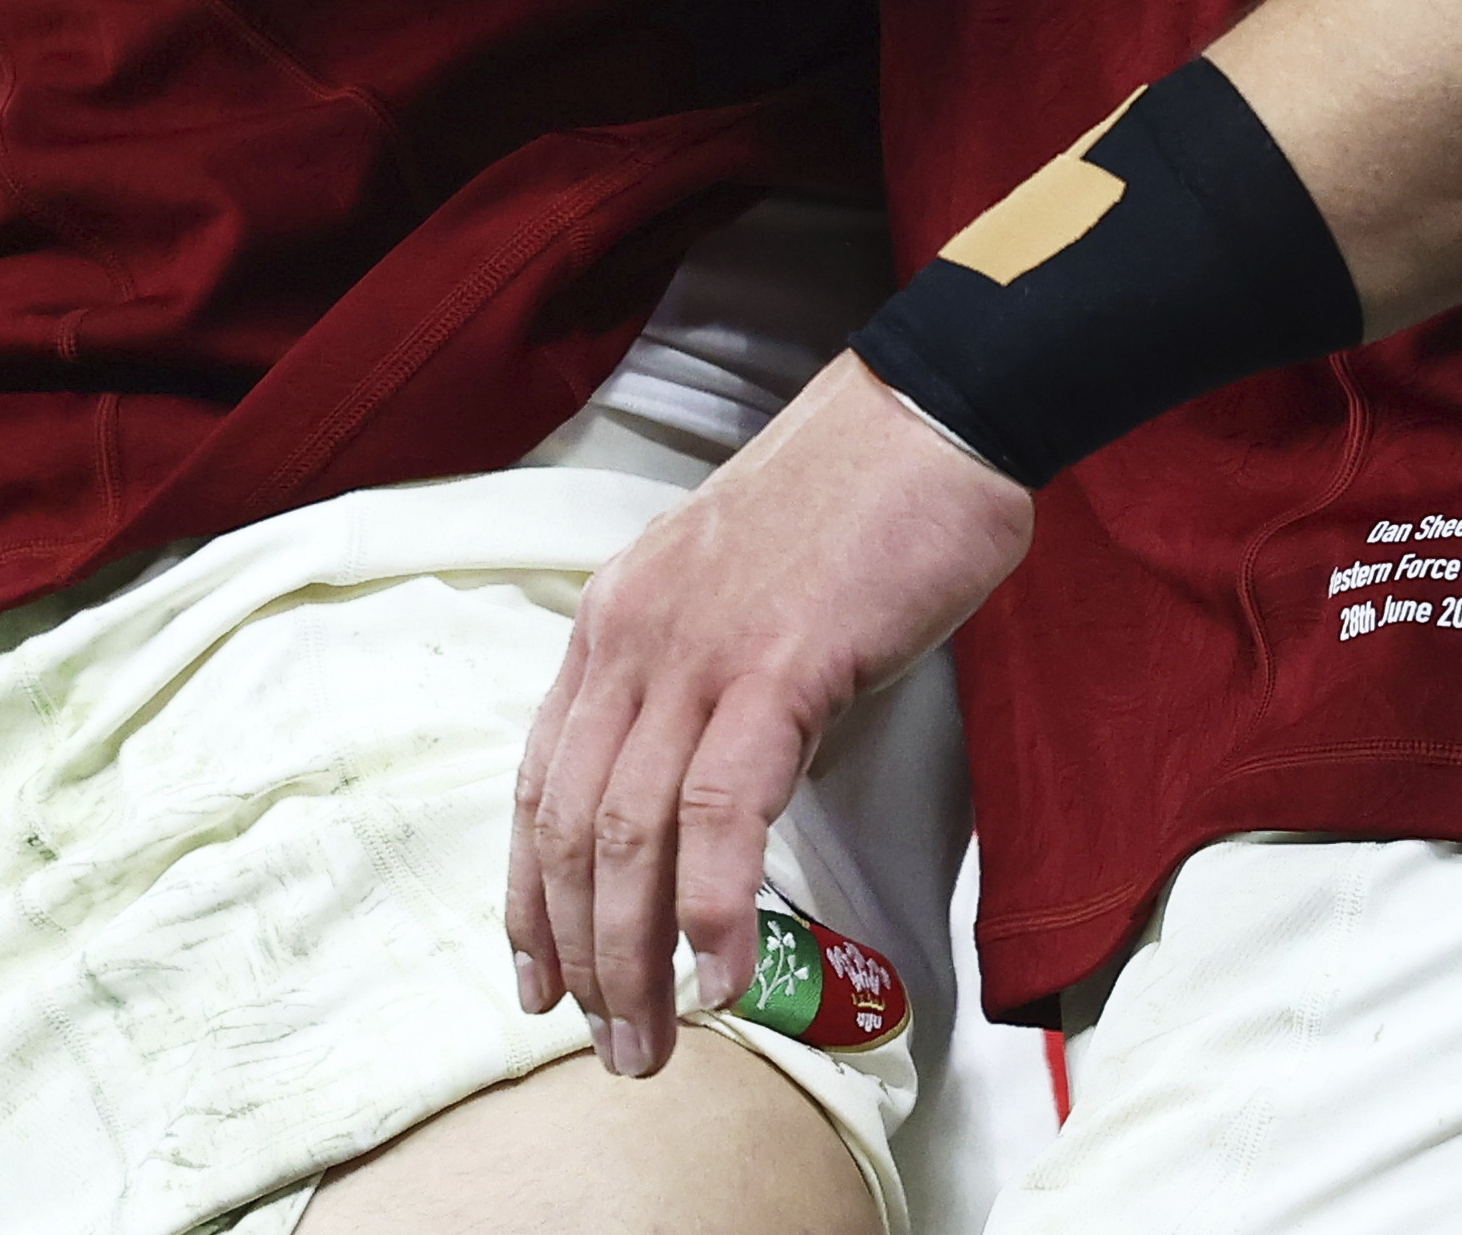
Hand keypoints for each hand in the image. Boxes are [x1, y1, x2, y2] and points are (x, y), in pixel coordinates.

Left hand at [507, 352, 1035, 1080]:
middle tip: (604, 1047)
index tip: (535, 981)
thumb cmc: (856, 507)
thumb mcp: (738, 596)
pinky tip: (722, 975)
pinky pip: (722, 811)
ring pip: (628, 836)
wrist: (932, 415)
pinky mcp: (777, 667)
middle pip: (571, 829)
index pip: (540, 783)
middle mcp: (631, 639)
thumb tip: (716, 804)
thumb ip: (707, 688)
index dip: (529, 897)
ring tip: (647, 1044)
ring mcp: (697, 651)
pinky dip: (711, 907)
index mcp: (614, 621)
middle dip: (577, 956)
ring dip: (630, 959)